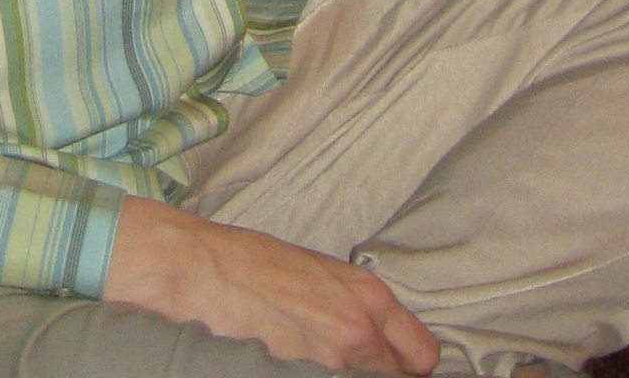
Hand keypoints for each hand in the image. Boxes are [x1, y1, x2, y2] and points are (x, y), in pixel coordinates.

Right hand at [103, 194, 437, 372]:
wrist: (206, 270)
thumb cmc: (257, 263)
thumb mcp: (322, 274)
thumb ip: (355, 309)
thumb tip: (373, 340)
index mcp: (370, 298)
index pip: (422, 355)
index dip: (411, 369)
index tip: (398, 371)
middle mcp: (360, 331)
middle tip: (361, 371)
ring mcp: (330, 361)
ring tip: (318, 362)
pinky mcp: (299, 377)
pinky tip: (295, 366)